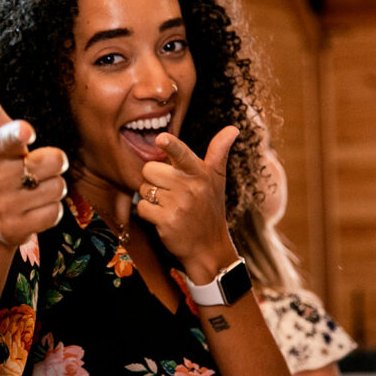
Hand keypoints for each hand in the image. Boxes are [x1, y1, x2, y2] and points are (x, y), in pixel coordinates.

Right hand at [0, 75, 67, 245]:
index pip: (5, 140)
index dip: (16, 134)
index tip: (25, 130)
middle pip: (52, 161)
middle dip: (53, 163)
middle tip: (34, 168)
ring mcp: (2, 207)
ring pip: (57, 188)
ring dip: (52, 188)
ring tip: (31, 190)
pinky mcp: (14, 230)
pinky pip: (54, 212)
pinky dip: (50, 210)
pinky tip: (33, 209)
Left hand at [136, 126, 239, 274]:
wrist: (208, 247)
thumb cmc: (210, 208)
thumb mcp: (217, 179)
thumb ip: (219, 151)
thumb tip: (233, 128)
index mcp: (200, 173)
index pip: (182, 154)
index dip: (170, 145)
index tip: (161, 138)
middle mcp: (190, 187)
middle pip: (149, 169)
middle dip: (154, 179)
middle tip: (170, 191)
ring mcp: (178, 205)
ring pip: (144, 188)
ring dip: (151, 198)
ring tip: (169, 206)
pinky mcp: (166, 221)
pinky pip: (142, 208)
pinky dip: (148, 213)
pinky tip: (163, 218)